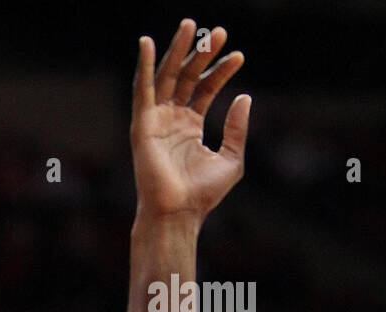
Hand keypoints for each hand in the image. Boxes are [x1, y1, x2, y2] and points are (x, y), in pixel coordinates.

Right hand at [132, 20, 249, 224]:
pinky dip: (144, 66)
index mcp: (190, 127)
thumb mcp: (232, 158)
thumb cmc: (202, 194)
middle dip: (201, 54)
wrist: (179, 212)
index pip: (204, 90)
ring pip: (165, 77)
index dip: (221, 71)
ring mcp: (155, 121)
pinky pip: (142, 89)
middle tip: (218, 32)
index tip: (239, 56)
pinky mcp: (142, 124)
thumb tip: (244, 96)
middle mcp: (171, 120)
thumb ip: (236, 128)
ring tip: (191, 26)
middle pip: (185, 78)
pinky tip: (147, 43)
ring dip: (176, 51)